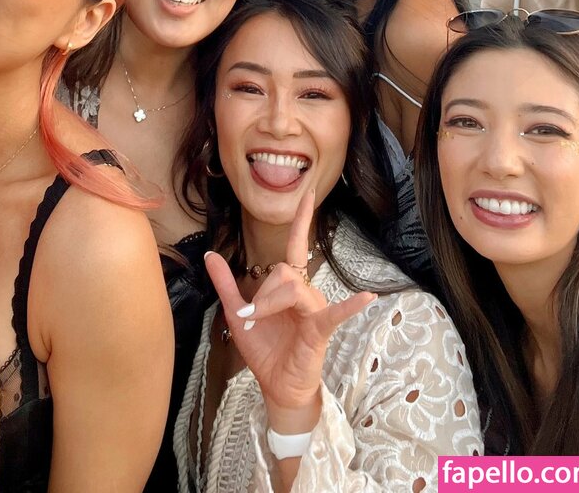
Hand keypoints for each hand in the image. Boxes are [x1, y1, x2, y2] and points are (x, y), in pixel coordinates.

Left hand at [204, 187, 374, 419]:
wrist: (275, 386)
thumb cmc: (263, 348)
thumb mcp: (237, 314)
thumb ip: (226, 284)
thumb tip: (211, 254)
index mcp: (289, 286)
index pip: (297, 245)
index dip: (302, 219)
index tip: (309, 192)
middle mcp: (306, 292)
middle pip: (282, 271)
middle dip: (260, 293)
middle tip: (248, 317)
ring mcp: (315, 309)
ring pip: (292, 287)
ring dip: (268, 304)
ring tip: (256, 322)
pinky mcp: (320, 330)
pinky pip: (333, 313)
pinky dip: (350, 305)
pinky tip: (367, 297)